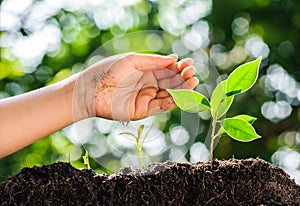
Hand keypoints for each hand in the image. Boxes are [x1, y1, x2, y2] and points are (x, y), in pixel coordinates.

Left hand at [73, 53, 198, 120]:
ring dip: (181, 89)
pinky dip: (172, 100)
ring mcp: (145, 99)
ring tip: (193, 81)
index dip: (179, 68)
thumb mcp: (132, 60)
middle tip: (193, 72)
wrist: (89, 90)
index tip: (189, 63)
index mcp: (144, 72)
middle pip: (170, 83)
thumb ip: (154, 61)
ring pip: (168, 95)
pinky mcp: (141, 111)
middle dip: (182, 78)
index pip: (166, 71)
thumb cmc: (107, 71)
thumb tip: (175, 58)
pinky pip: (160, 106)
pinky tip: (181, 93)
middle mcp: (147, 86)